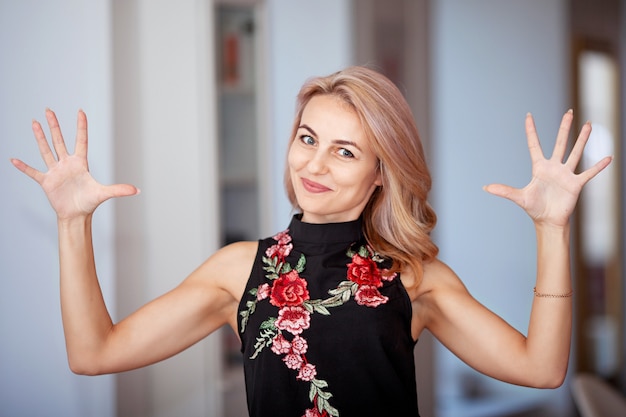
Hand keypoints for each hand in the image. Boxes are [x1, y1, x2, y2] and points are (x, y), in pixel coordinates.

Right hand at [11, 109, 138, 219]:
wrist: (77, 215)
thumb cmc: (89, 202)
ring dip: (40, 137)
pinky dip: (23, 167)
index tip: (80, 111)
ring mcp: (55, 171)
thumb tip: (137, 190)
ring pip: (46, 150)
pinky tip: (13, 160)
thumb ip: (119, 189)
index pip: (81, 140)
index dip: (81, 126)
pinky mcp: (46, 181)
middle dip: (54, 125)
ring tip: (34, 123)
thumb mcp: (104, 193)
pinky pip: (33, 172)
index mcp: (81, 163)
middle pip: (59, 140)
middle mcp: (67, 164)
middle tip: (49, 110)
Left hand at [483, 110, 611, 227]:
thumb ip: (504, 191)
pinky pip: (588, 173)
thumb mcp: (519, 197)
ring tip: (588, 125)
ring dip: (582, 139)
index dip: (531, 131)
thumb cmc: (534, 208)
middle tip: (570, 111)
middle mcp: (554, 167)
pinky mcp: (576, 184)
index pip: (534, 145)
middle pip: (560, 143)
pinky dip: (598, 166)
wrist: (548, 221)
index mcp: (539, 168)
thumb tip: (485, 188)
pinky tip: (608, 157)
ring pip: (576, 152)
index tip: (529, 115)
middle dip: (564, 127)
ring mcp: (566, 174)